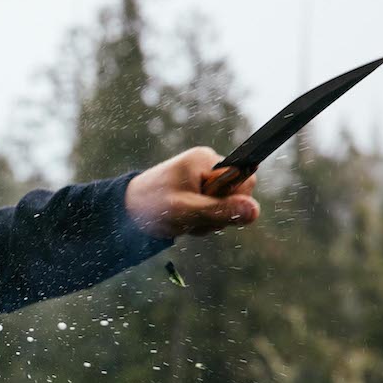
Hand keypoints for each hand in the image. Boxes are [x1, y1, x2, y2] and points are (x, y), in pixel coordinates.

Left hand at [125, 146, 259, 238]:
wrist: (126, 211)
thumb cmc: (152, 206)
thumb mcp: (186, 211)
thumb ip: (219, 211)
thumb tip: (255, 211)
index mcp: (206, 160)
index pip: (246, 179)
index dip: (233, 200)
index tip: (209, 209)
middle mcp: (209, 166)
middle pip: (238, 195)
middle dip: (218, 214)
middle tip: (191, 219)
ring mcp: (205, 180)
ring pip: (227, 207)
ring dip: (207, 221)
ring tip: (183, 220)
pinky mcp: (200, 193)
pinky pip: (215, 212)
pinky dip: (201, 222)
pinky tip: (184, 221)